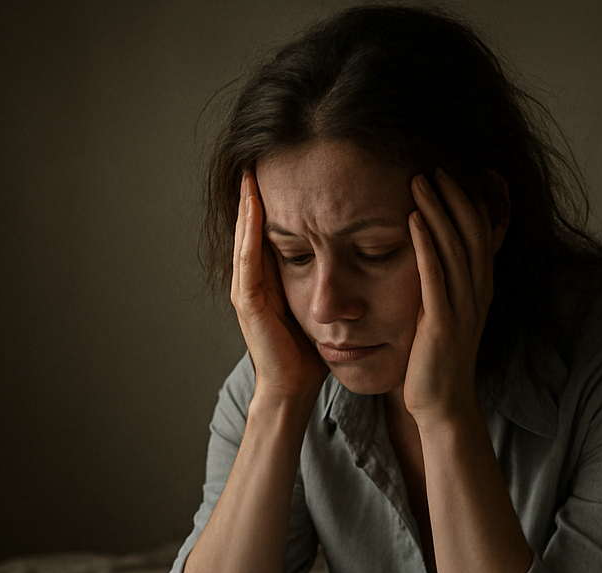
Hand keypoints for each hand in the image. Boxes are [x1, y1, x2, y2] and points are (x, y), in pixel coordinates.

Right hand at [232, 169, 328, 402]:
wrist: (294, 388)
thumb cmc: (309, 351)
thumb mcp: (320, 303)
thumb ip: (326, 277)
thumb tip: (356, 250)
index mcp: (271, 278)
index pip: (270, 230)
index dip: (274, 199)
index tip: (285, 166)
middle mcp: (254, 280)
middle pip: (253, 227)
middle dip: (254, 193)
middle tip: (258, 154)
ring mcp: (247, 291)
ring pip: (245, 238)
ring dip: (247, 205)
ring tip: (251, 172)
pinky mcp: (248, 303)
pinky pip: (247, 260)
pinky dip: (249, 233)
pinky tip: (254, 208)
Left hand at [403, 169, 505, 424]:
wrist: (443, 405)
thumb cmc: (437, 361)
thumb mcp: (445, 313)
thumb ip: (444, 284)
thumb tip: (432, 255)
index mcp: (480, 289)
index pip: (481, 233)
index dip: (469, 200)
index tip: (452, 172)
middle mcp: (477, 293)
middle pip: (472, 232)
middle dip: (454, 196)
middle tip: (434, 164)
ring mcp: (462, 308)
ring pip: (455, 247)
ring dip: (438, 211)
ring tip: (420, 180)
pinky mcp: (441, 323)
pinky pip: (435, 276)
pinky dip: (425, 245)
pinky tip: (412, 220)